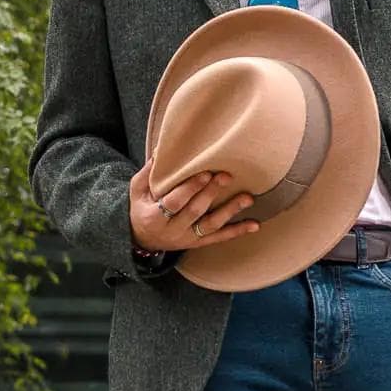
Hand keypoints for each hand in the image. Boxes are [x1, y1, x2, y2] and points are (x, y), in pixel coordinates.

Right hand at [130, 155, 260, 254]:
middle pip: (195, 211)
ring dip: (230, 211)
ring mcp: (187, 238)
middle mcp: (173, 230)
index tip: (205, 173)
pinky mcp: (198, 243)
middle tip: (226, 176)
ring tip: (247, 198)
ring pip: (211, 225)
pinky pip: (220, 238)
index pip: (174, 201)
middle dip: (211, 193)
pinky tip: (254, 225)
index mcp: (154, 217)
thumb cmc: (140, 208)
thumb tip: (164, 148)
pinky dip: (237, 231)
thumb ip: (149, 171)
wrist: (141, 239)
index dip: (190, 188)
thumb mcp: (137, 190)